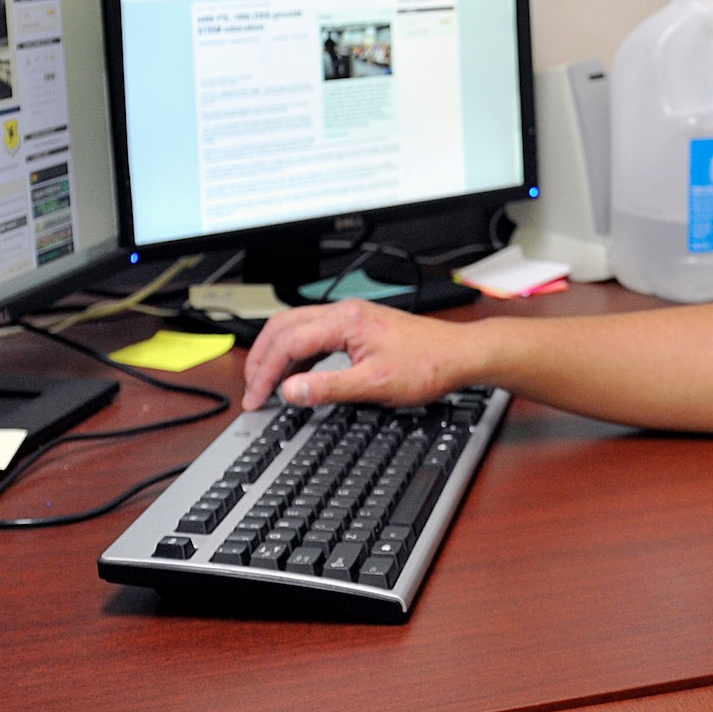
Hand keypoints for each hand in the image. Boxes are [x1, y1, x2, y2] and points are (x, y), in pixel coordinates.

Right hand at [240, 299, 484, 410]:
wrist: (461, 355)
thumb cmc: (428, 364)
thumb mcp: (375, 385)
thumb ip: (328, 388)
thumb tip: (289, 391)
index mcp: (345, 321)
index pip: (287, 342)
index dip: (265, 372)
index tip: (256, 399)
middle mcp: (345, 313)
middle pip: (284, 327)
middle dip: (261, 358)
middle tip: (252, 390)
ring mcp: (352, 317)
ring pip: (297, 328)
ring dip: (277, 354)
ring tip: (267, 385)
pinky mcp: (360, 327)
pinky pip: (315, 334)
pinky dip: (297, 353)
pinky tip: (298, 374)